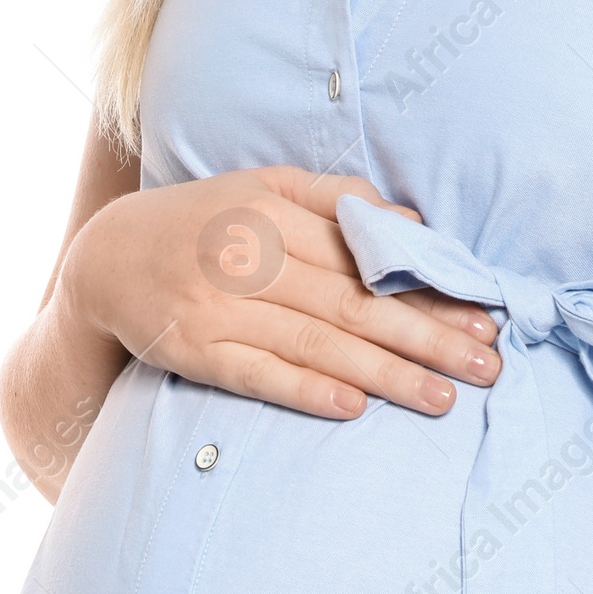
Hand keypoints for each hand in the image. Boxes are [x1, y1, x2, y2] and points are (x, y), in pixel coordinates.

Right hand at [60, 165, 498, 420]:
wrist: (105, 257)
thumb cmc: (203, 219)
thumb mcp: (263, 185)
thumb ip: (335, 197)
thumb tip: (410, 223)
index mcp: (277, 213)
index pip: (369, 258)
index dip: (430, 288)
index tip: (484, 312)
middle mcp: (251, 258)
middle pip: (354, 304)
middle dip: (427, 336)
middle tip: (486, 364)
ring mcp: (222, 308)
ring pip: (318, 344)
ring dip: (386, 373)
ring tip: (443, 398)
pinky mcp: (196, 351)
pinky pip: (259, 375)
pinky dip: (306, 391)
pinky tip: (354, 408)